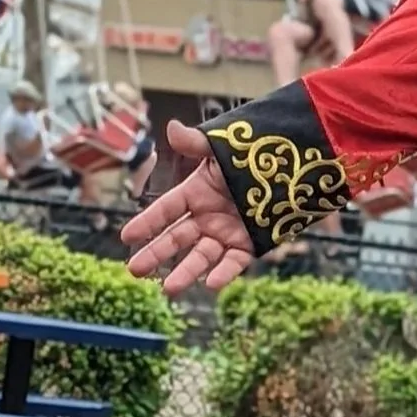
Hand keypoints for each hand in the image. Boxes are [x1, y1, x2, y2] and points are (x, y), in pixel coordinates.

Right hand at [122, 119, 256, 294]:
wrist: (289, 166)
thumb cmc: (251, 154)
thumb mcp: (221, 148)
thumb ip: (196, 143)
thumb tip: (171, 127)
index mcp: (195, 193)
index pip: (165, 210)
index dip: (147, 222)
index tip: (126, 236)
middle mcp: (206, 217)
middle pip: (176, 238)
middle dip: (156, 254)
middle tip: (134, 270)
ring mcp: (225, 233)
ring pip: (201, 256)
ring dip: (185, 272)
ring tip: (169, 288)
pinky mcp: (248, 245)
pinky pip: (233, 262)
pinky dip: (223, 274)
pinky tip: (211, 284)